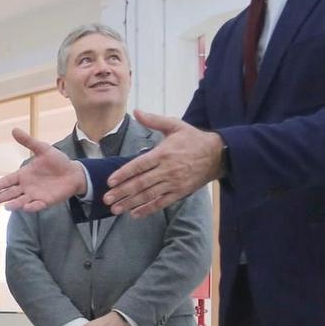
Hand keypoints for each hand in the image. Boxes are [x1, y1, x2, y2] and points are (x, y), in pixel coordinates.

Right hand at [0, 129, 82, 211]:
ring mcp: (35, 195)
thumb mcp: (43, 149)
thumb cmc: (57, 161)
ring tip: (7, 207)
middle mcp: (27, 186)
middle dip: (2, 197)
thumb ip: (28, 141)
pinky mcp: (46, 201)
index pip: (9, 180)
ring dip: (14, 204)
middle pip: (11, 193)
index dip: (1, 183)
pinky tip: (26, 207)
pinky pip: (37, 205)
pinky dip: (32, 207)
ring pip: (21, 201)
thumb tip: (14, 129)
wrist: (73, 172)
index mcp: (24, 174)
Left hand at [102, 111, 224, 217]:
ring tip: (115, 209)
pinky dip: (148, 209)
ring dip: (131, 203)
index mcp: (163, 153)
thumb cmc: (193, 139)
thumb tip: (136, 111)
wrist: (217, 155)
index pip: (139, 165)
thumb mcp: (175, 125)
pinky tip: (135, 214)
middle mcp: (167, 170)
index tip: (110, 181)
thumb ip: (154, 120)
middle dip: (122, 192)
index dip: (124, 174)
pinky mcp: (180, 193)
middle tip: (107, 199)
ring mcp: (174, 183)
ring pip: (149, 195)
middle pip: (141, 183)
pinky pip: (161, 203)